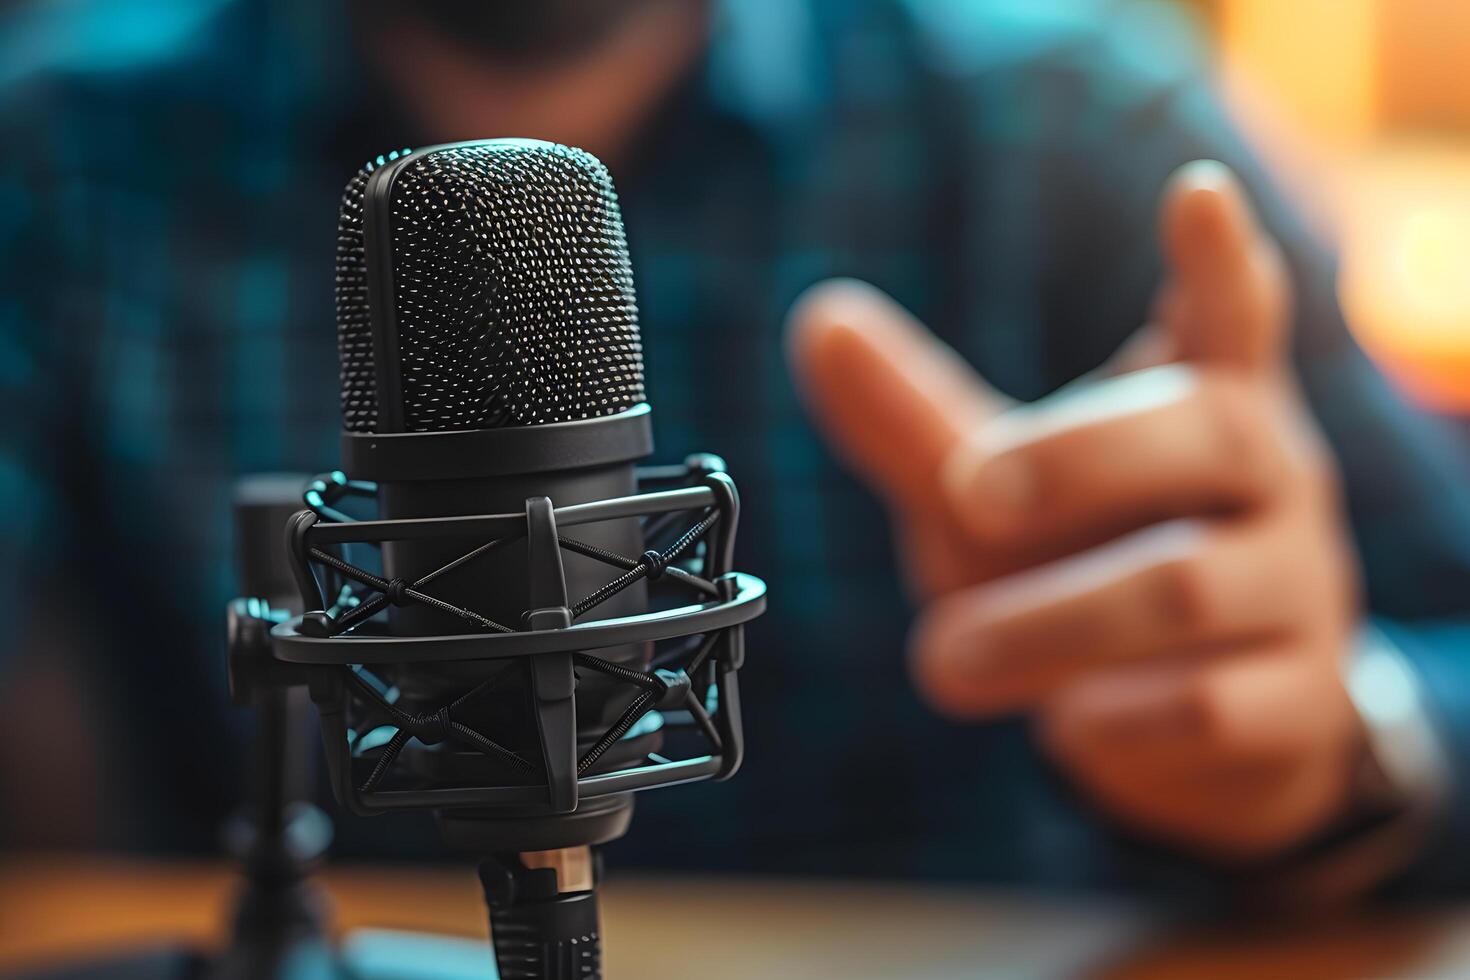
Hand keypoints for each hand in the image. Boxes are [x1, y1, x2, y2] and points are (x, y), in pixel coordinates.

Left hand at [787, 162, 1364, 860]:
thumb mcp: (994, 499)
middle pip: (1210, 430)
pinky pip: (1210, 707)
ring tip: (944, 662)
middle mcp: (1270, 478)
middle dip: (1078, 458)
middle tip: (970, 490)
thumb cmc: (1083, 570)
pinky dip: (1110, 719)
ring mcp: (1296, 588)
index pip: (1234, 316)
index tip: (1197, 194)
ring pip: (1185, 586)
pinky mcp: (1297, 700)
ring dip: (1045, 625)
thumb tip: (818, 317)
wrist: (1194, 727)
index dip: (1219, 261)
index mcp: (1203, 403)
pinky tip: (1064, 724)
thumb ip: (917, 422)